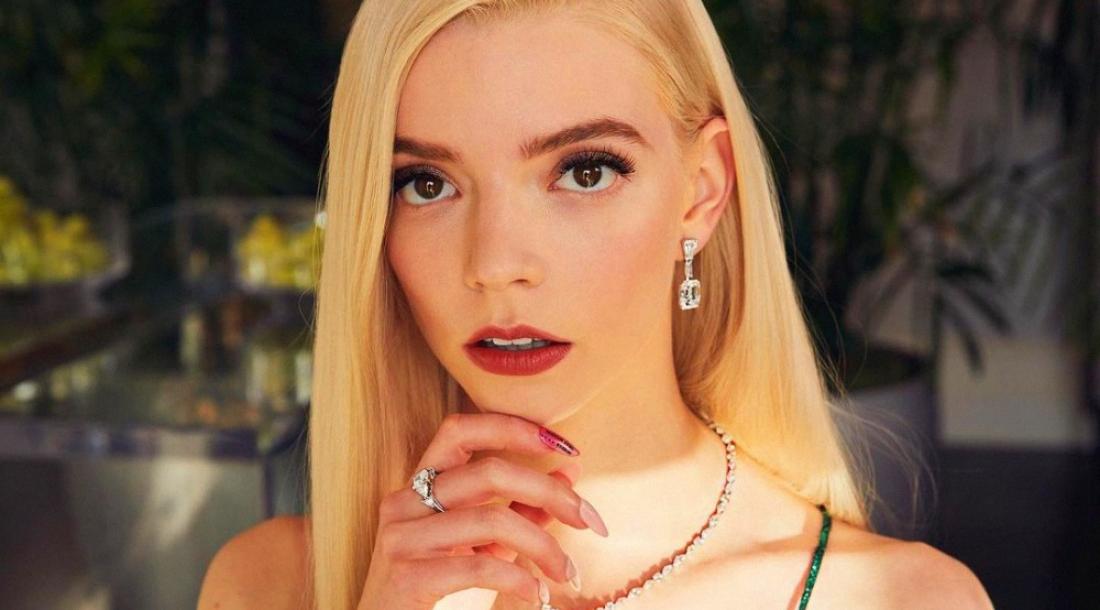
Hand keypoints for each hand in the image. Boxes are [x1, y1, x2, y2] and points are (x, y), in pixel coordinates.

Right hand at [356, 412, 607, 609]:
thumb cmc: (439, 588)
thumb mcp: (484, 545)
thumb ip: (521, 509)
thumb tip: (569, 474)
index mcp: (419, 484)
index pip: (461, 430)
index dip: (512, 428)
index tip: (566, 447)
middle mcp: (404, 503)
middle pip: (489, 472)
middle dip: (549, 492)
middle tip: (589, 519)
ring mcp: (402, 539)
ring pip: (491, 520)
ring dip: (543, 546)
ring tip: (566, 573)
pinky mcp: (407, 577)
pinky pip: (479, 566)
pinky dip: (520, 579)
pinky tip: (537, 595)